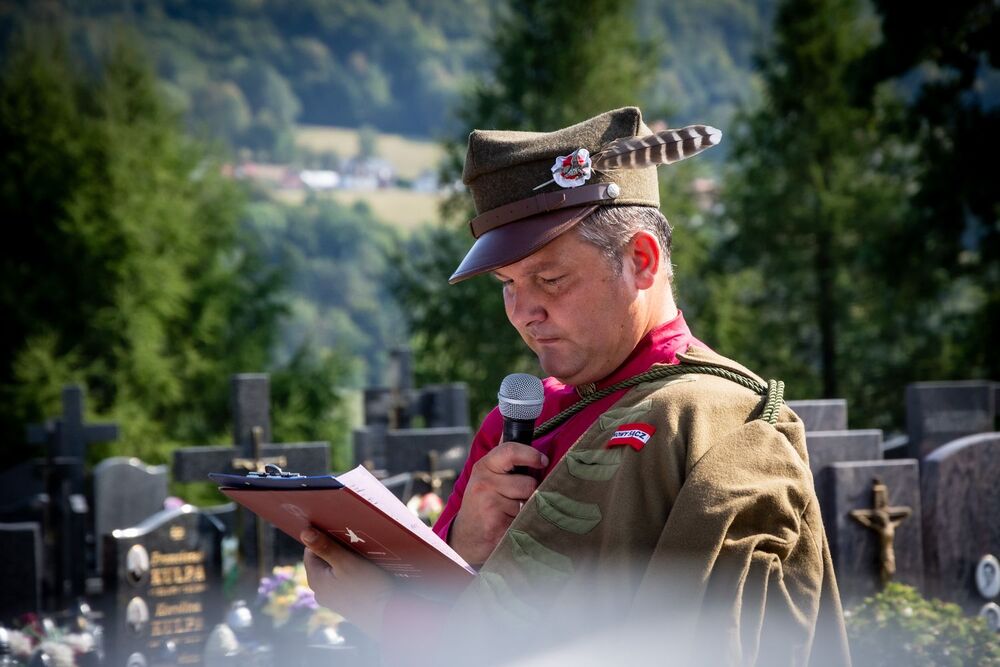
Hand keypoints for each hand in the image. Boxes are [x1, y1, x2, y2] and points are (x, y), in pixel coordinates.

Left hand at [301, 527, 392, 638]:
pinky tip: (365, 572)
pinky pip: (342, 582)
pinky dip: (350, 574)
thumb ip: (325, 547)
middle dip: (335, 551)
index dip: (323, 540)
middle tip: (353, 544)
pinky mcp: (344, 603)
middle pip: (322, 561)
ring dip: (344, 562)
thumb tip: (304, 533)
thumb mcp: (346, 563)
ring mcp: (332, 599)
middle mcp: (320, 592)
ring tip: (361, 557)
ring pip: (333, 571)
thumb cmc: (368, 587)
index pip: (310, 551)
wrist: (387, 615)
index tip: (339, 534)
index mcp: (315, 580)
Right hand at [449, 441, 547, 564]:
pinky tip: (509, 524)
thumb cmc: (483, 501)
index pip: (511, 450)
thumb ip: (505, 456)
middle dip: (529, 493)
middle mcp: (484, 483)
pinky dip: (523, 524)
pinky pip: (525, 520)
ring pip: (528, 503)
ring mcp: (489, 505)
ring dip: (525, 510)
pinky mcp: (496, 525)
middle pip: (528, 483)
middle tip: (516, 498)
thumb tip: (519, 428)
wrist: (466, 536)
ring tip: (510, 512)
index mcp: (485, 466)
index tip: (543, 461)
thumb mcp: (488, 474)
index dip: (532, 455)